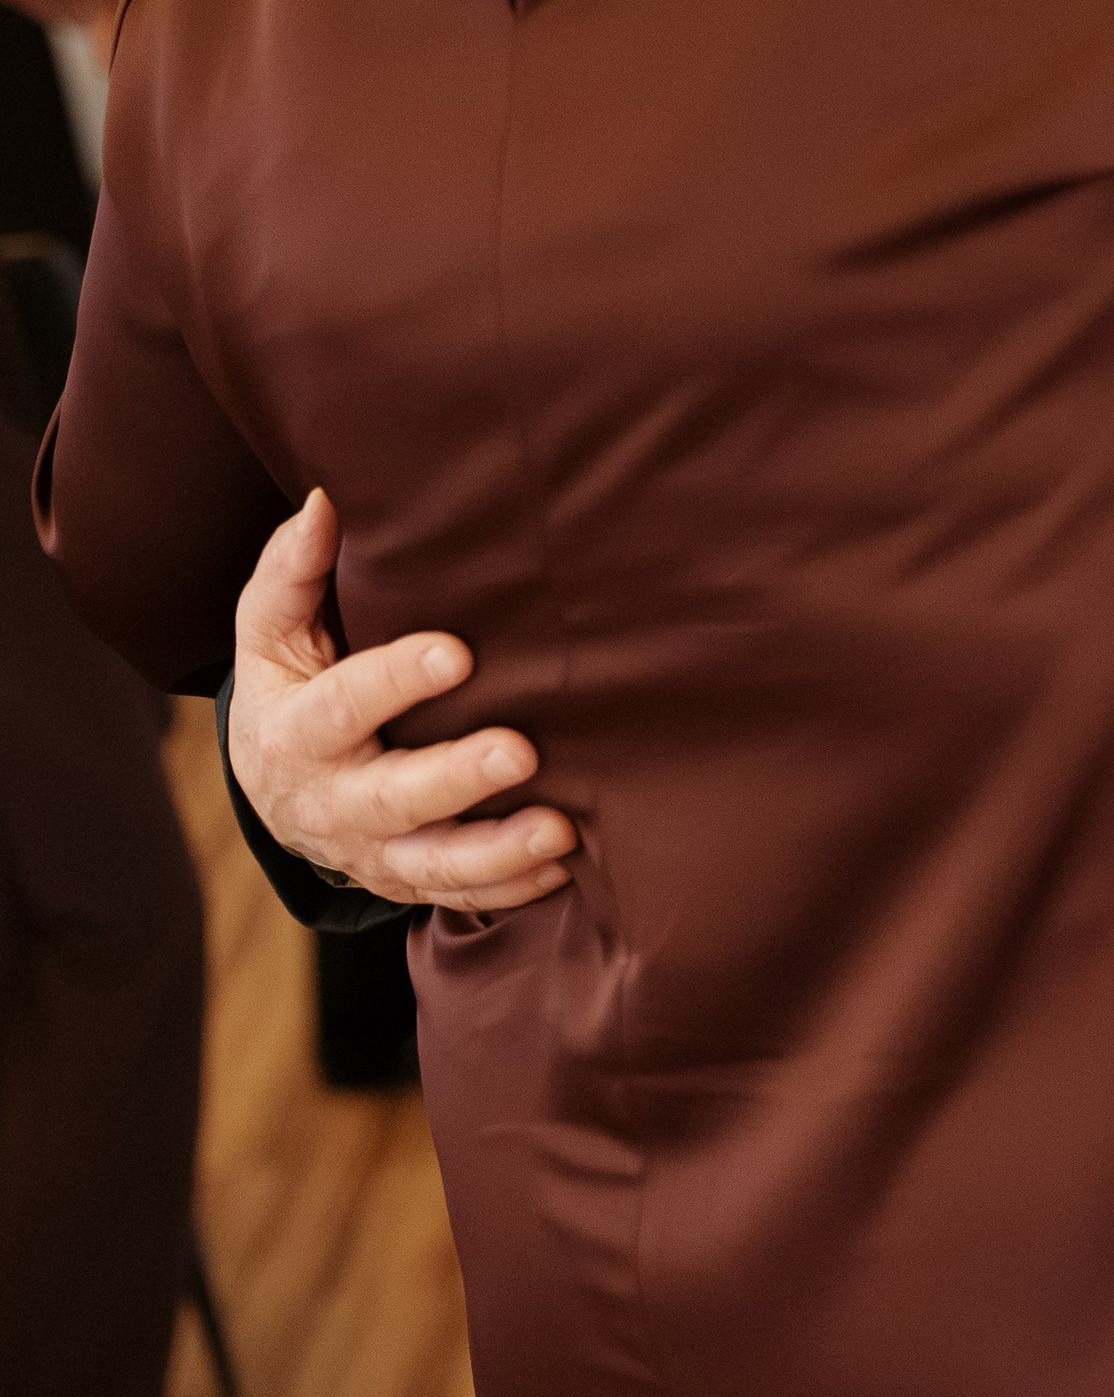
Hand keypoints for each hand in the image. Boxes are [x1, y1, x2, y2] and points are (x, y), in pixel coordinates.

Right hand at [231, 489, 575, 913]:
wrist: (273, 787)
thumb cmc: (287, 684)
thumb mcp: (270, 630)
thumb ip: (292, 571)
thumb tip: (326, 501)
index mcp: (295, 732)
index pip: (343, 706)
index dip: (396, 680)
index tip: (458, 652)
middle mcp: (331, 801)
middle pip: (393, 799)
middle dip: (458, 779)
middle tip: (522, 750)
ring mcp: (370, 851)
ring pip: (432, 864)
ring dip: (497, 853)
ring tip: (561, 833)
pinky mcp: (404, 879)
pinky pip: (457, 895)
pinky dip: (508, 888)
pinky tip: (561, 869)